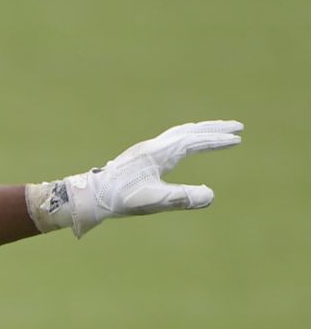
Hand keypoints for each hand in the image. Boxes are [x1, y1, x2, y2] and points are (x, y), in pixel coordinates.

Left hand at [28, 120, 243, 236]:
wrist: (90, 195)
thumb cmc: (120, 199)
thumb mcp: (154, 201)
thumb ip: (182, 198)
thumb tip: (211, 195)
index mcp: (159, 153)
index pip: (194, 142)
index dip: (217, 141)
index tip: (238, 139)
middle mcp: (154, 146)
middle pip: (189, 131)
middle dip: (214, 129)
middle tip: (237, 127)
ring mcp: (146, 149)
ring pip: (178, 132)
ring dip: (199, 130)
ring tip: (217, 131)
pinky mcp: (140, 156)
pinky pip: (169, 139)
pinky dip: (185, 136)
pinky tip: (185, 144)